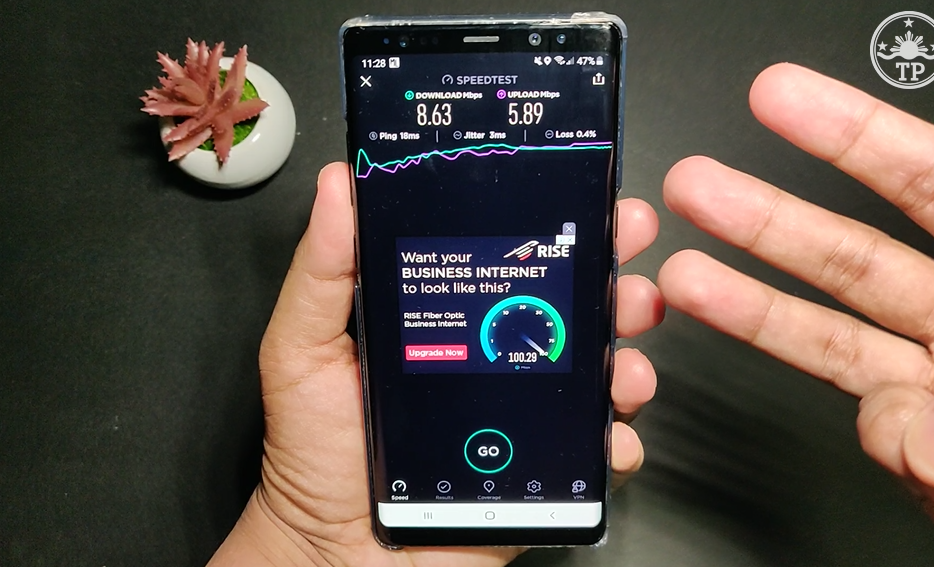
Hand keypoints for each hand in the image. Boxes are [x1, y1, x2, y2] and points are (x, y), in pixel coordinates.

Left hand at [208, 163, 662, 565]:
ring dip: (629, 355)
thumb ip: (321, 270)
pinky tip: (612, 433)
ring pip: (598, 372)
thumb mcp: (302, 348)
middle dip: (613, 278)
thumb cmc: (313, 452)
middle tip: (630, 261)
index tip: (589, 194)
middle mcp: (493, 358)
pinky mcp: (541, 469)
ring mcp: (522, 414)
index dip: (555, 223)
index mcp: (448, 319)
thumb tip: (337, 186)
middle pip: (570, 307)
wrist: (336, 551)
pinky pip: (598, 449)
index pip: (509, 258)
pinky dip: (620, 439)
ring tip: (626, 358)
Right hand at [659, 63, 933, 547]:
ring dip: (754, 306)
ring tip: (684, 278)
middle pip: (862, 255)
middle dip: (769, 217)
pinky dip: (861, 428)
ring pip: (839, 333)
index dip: (861, 139)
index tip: (786, 103)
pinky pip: (870, 420)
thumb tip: (916, 426)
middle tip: (698, 186)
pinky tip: (874, 429)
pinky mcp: (930, 442)